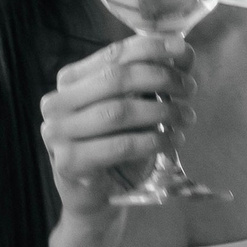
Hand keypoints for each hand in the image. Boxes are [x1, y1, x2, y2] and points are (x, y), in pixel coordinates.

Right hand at [40, 34, 194, 230]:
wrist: (95, 199)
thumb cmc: (114, 147)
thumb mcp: (133, 107)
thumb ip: (152, 79)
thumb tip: (184, 51)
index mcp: (70, 80)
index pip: (112, 54)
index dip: (150, 47)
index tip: (182, 48)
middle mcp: (57, 101)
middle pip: (115, 78)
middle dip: (159, 78)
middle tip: (189, 89)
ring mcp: (57, 132)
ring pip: (118, 111)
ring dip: (160, 111)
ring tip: (186, 117)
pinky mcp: (68, 162)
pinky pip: (119, 145)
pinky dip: (151, 141)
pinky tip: (172, 141)